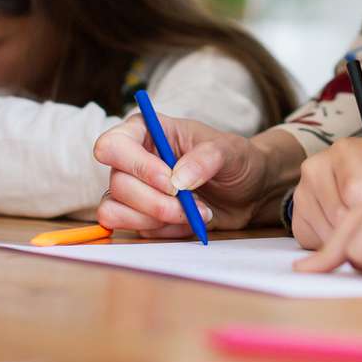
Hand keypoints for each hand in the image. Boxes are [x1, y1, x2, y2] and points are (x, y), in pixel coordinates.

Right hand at [94, 114, 303, 236]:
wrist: (249, 192)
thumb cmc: (235, 160)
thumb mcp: (230, 151)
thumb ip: (206, 158)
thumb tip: (178, 180)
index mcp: (147, 131)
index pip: (113, 145)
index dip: (137, 165)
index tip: (171, 180)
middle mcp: (133, 159)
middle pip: (117, 183)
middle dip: (156, 201)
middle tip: (190, 204)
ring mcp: (132, 190)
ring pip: (115, 210)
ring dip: (157, 218)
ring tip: (194, 213)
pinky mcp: (139, 216)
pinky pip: (133, 229)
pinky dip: (161, 230)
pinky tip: (186, 222)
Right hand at [291, 137, 361, 248]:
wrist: (344, 178)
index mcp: (345, 150)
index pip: (355, 189)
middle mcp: (317, 167)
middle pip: (340, 214)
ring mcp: (303, 191)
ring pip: (328, 232)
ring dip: (349, 241)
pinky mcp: (296, 215)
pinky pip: (317, 242)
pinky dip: (335, 247)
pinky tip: (346, 235)